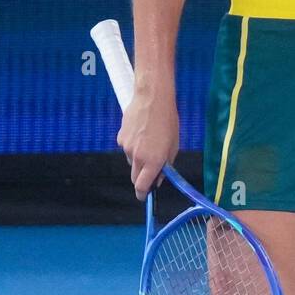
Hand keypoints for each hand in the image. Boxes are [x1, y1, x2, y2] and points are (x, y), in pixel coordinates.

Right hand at [117, 86, 179, 200]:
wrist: (152, 99)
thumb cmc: (168, 121)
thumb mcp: (174, 145)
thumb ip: (166, 164)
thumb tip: (160, 178)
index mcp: (153, 160)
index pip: (142, 186)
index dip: (143, 193)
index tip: (145, 195)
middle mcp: (137, 157)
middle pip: (135, 177)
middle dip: (142, 178)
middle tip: (152, 170)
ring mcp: (126, 147)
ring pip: (132, 161)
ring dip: (139, 159)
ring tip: (150, 141)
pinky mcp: (120, 138)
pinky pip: (127, 148)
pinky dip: (134, 146)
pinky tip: (142, 133)